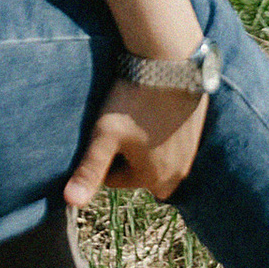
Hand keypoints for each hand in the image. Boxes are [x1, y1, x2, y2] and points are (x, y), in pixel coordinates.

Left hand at [65, 80, 208, 213]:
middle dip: (127, 157)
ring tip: (137, 117)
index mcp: (153, 179)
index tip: (104, 132)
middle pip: (138, 172)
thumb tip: (71, 203)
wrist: (171, 64)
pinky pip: (173, 143)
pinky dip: (162, 133)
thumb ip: (89, 171)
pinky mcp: (197, 133)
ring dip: (146, 145)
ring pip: (157, 158)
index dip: (103, 156)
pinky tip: (153, 111)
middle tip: (121, 127)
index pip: (113, 179)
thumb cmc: (133, 102)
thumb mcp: (105, 136)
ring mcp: (190, 154)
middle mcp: (177, 173)